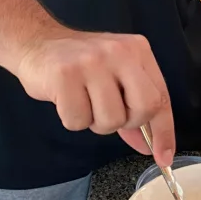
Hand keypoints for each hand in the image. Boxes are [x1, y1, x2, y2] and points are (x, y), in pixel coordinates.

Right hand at [14, 30, 174, 167]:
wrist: (36, 42)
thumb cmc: (79, 63)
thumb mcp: (114, 76)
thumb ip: (133, 106)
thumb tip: (151, 146)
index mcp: (137, 50)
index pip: (160, 96)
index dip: (164, 131)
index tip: (163, 157)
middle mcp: (119, 52)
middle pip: (143, 108)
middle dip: (128, 123)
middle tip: (107, 113)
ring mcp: (92, 61)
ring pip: (110, 120)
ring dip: (95, 122)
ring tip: (83, 101)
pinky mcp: (65, 74)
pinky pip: (78, 120)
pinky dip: (72, 119)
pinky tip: (65, 99)